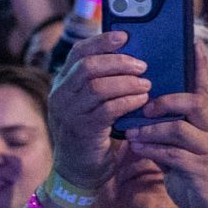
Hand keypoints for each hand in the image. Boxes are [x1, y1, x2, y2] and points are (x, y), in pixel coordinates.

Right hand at [46, 30, 142, 191]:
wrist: (79, 171)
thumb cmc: (93, 133)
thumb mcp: (94, 104)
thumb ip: (105, 82)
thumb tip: (136, 58)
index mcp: (64, 83)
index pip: (78, 52)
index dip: (101, 41)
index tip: (125, 35)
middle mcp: (61, 95)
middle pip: (88, 66)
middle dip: (118, 62)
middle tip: (142, 65)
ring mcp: (69, 113)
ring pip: (97, 86)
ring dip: (126, 82)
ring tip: (146, 84)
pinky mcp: (82, 131)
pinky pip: (107, 109)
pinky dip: (127, 101)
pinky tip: (142, 100)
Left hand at [123, 37, 207, 207]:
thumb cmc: (199, 180)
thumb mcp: (183, 153)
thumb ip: (168, 135)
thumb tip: (143, 121)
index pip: (205, 89)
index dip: (199, 66)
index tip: (194, 43)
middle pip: (195, 102)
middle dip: (166, 100)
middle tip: (145, 106)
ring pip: (180, 128)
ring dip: (152, 130)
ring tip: (133, 133)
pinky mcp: (203, 171)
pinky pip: (174, 154)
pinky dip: (153, 150)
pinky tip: (140, 150)